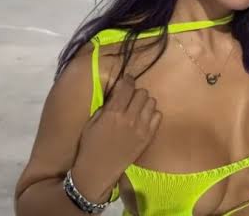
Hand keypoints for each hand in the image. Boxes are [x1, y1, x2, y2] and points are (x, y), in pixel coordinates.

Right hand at [71, 75, 160, 201]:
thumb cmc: (90, 145)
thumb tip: (117, 94)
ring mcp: (142, 128)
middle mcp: (130, 118)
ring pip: (152, 102)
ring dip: (144, 102)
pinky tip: (143, 119)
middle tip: (130, 97)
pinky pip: (158, 116)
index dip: (127, 80)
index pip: (127, 87)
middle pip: (142, 92)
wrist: (98, 170)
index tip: (127, 79)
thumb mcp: (92, 122)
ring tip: (137, 108)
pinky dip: (152, 114)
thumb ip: (106, 106)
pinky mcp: (148, 137)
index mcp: (113, 112)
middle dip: (135, 92)